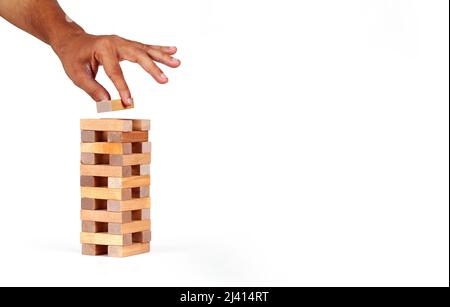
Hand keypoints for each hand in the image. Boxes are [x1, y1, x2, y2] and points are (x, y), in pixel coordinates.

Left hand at [53, 33, 179, 104]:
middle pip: (138, 55)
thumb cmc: (73, 58)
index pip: (115, 71)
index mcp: (102, 49)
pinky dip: (160, 49)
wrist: (72, 41)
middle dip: (152, 68)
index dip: (122, 88)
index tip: (128, 103)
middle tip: (165, 80)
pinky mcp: (128, 45)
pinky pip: (146, 47)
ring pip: (146, 50)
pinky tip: (173, 51)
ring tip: (177, 63)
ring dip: (162, 57)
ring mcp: (123, 42)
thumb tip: (106, 103)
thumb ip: (92, 89)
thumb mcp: (77, 74)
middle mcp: (116, 43)